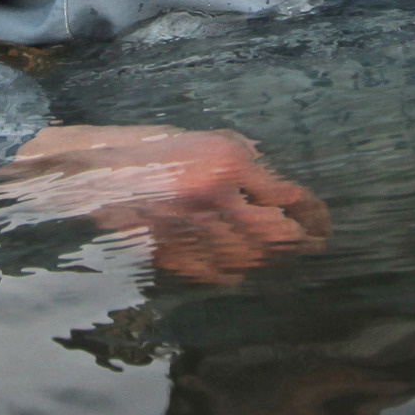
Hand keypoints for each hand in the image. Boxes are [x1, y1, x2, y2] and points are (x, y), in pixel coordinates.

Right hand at [1, 125, 329, 285]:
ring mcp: (193, 232)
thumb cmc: (150, 150)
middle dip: (299, 242)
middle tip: (313, 244)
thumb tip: (281, 193)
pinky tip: (239, 264)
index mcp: (227, 163)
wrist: (92, 173)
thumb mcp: (204, 141)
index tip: (323, 222)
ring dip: (268, 258)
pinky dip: (235, 272)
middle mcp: (215, 199)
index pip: (286, 196)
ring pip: (250, 259)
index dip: (312, 214)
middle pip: (276, 236)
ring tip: (277, 254)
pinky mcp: (172, 256)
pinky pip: (219, 274)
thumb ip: (244, 163)